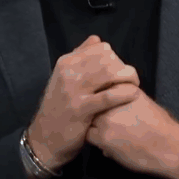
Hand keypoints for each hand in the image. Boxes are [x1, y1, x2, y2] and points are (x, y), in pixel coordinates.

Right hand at [27, 35, 141, 170]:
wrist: (44, 138)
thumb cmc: (60, 108)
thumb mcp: (64, 78)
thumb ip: (80, 57)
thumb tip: (96, 39)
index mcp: (66, 62)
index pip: (100, 47)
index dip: (115, 57)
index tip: (119, 70)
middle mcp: (68, 72)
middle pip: (107, 57)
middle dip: (123, 67)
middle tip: (131, 79)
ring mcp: (73, 91)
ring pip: (109, 72)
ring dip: (128, 77)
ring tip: (133, 86)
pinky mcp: (81, 110)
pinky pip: (109, 96)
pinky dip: (126, 92)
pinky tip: (133, 95)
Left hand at [86, 90, 178, 178]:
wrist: (170, 147)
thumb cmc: (161, 125)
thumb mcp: (142, 101)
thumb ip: (122, 98)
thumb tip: (107, 101)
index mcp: (124, 88)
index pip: (99, 87)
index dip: (97, 96)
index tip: (100, 104)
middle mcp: (113, 100)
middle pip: (90, 101)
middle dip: (92, 109)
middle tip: (98, 118)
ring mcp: (106, 119)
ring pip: (86, 118)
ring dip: (90, 124)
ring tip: (101, 130)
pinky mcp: (104, 137)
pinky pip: (87, 136)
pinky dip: (93, 139)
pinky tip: (105, 142)